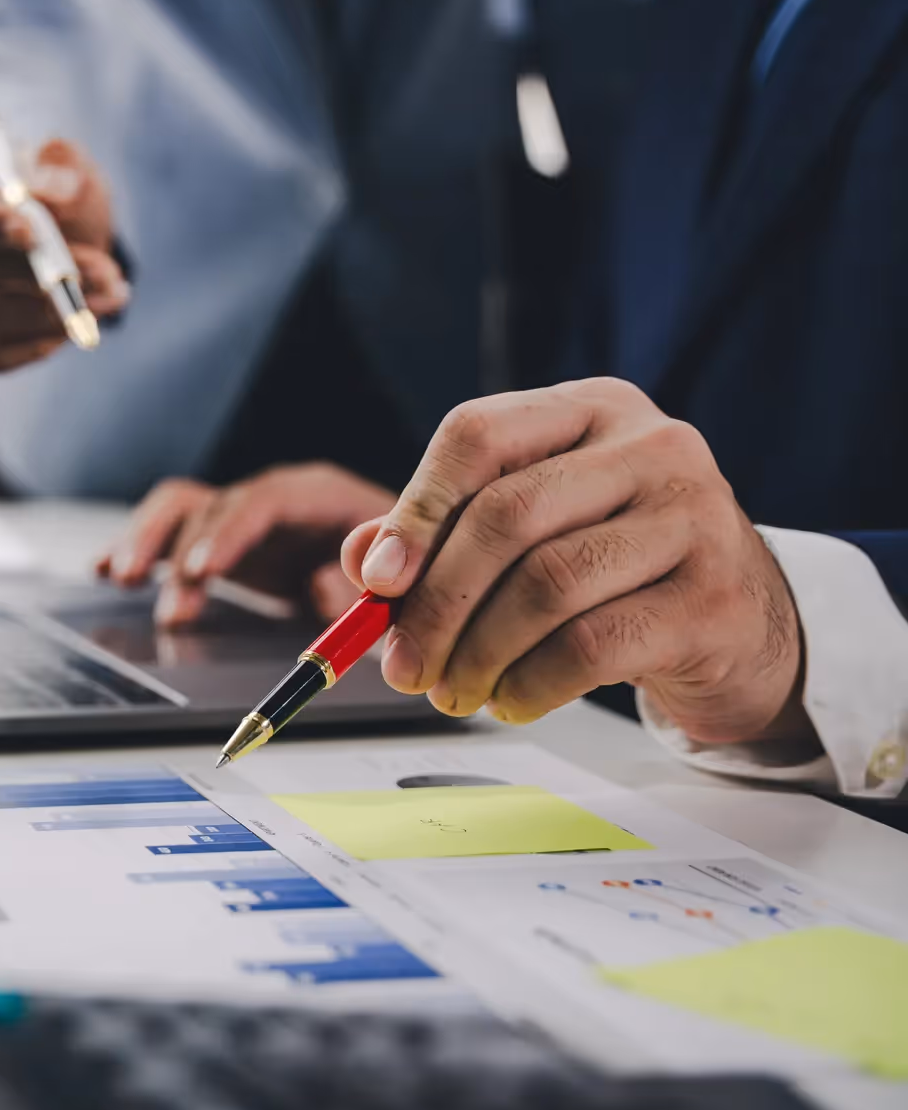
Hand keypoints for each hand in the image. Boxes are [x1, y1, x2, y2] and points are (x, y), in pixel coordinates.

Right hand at [0, 137, 129, 371]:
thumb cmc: (60, 192)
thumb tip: (60, 191)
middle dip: (44, 270)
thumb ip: (62, 164)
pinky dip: (40, 345)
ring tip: (112, 296)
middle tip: (102, 271)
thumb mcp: (69, 165)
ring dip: (54, 312)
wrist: (73, 236)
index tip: (31, 232)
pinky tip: (76, 326)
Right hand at [99, 464, 397, 627]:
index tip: (200, 571)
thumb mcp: (400, 586)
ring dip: (145, 541)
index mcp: (320, 497)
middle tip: (147, 588)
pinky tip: (104, 569)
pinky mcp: (221, 543)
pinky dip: (137, 547)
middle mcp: (273, 500)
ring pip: (180, 511)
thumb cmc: (406, 577)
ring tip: (118, 577)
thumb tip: (323, 592)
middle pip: (211, 504)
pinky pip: (170, 534)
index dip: (227, 533)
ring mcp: (243, 520)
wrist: (403, 570)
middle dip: (173, 544)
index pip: (264, 500)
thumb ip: (368, 590)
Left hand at [340, 378, 810, 745]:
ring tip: (453, 691)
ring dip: (478, 653)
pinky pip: (590, 647)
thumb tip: (365, 564)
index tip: (378, 582)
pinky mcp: (712, 599)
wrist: (743, 623)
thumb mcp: (531, 532)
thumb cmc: (615, 568)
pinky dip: (530, 683)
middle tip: (402, 666)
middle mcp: (653, 446)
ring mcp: (693, 518)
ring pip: (545, 586)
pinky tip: (510, 701)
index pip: (479, 434)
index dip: (416, 510)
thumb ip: (441, 536)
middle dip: (437, 603)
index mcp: (593, 408)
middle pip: (507, 516)